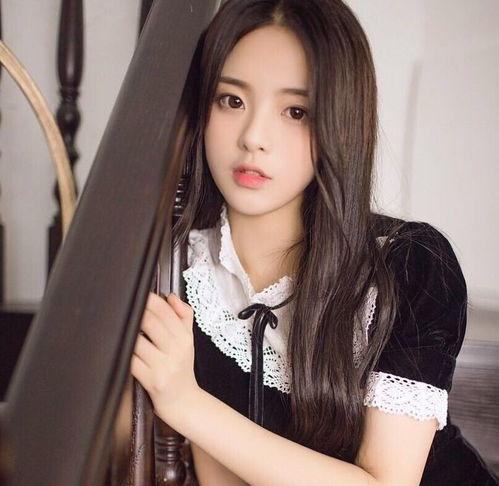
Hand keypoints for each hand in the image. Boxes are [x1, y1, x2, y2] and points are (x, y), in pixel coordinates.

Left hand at [131, 291, 198, 422]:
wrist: (184, 402)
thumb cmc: (182, 368)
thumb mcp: (188, 340)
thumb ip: (183, 316)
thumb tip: (171, 296)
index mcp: (185, 337)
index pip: (166, 312)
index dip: (150, 300)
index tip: (137, 293)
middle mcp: (177, 350)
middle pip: (151, 322)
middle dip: (135, 312)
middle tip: (121, 305)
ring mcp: (164, 366)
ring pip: (138, 340)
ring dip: (126, 332)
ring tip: (116, 325)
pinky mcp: (151, 380)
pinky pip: (132, 361)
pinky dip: (124, 353)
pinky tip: (118, 347)